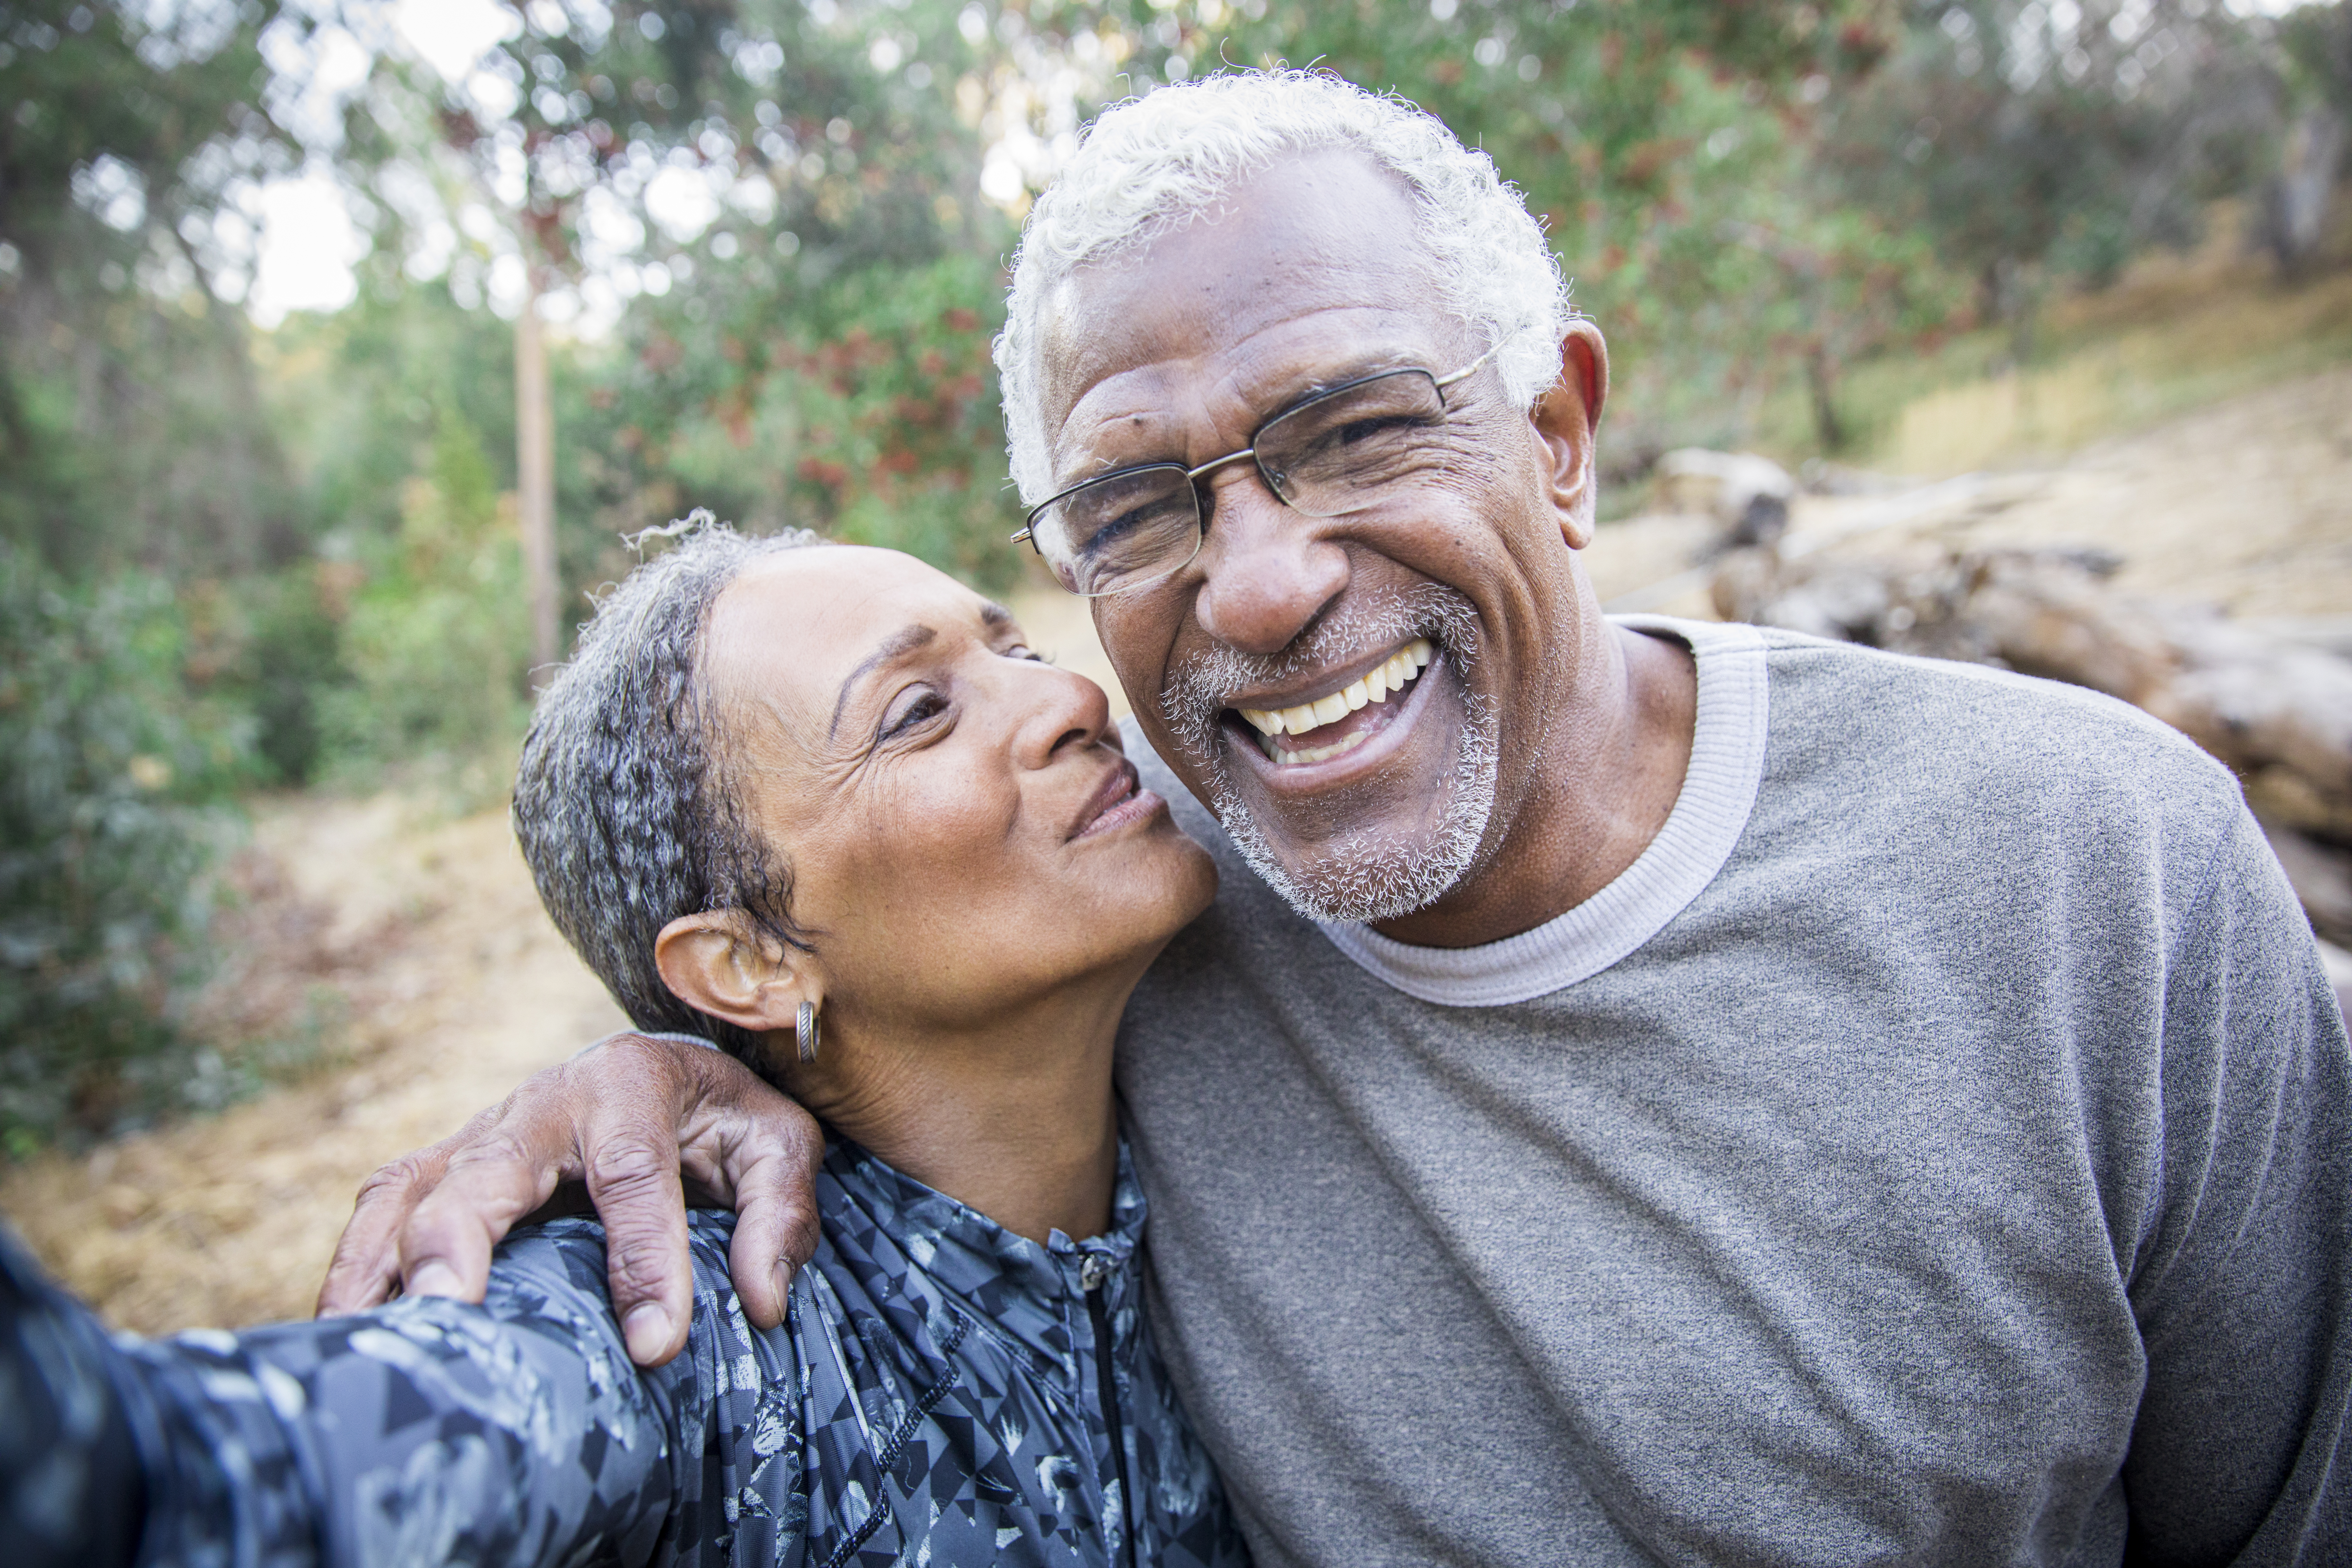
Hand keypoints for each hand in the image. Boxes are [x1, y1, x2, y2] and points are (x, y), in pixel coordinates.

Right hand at [315, 1033, 822, 1366]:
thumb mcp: (778, 1145)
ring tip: (376, 1342)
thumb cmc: (724, 1119)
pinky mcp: (443, 1166)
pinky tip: (349, 1332)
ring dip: (385, 1263)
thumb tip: (764, 1301)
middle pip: (487, 1171)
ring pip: (411, 1189)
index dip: (645, 1260)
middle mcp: (542, 1100)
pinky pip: (383, 1209)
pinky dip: (357, 1266)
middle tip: (451, 1316)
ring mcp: (480, 1133)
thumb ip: (780, 1214)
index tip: (656, 1345)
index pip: (633, 1175)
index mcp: (630, 1083)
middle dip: (461, 1242)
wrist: (673, 1074)